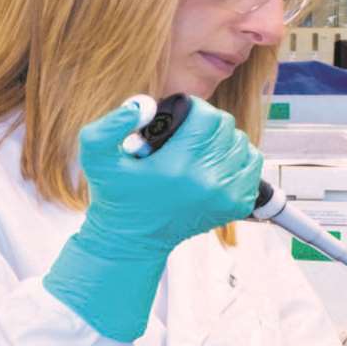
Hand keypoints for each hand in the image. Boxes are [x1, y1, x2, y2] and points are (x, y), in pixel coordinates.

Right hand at [45, 96, 263, 340]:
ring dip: (222, 140)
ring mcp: (225, 196)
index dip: (192, 109)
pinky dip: (237, 159)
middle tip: (185, 134)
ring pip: (241, 143)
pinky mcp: (235, 205)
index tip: (178, 118)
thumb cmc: (114, 196)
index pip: (207, 116)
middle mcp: (208, 183)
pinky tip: (215, 163)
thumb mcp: (95, 157)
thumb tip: (143, 106)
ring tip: (199, 149)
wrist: (131, 239)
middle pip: (226, 126)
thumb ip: (109, 125)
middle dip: (206, 123)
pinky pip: (252, 165)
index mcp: (178, 167)